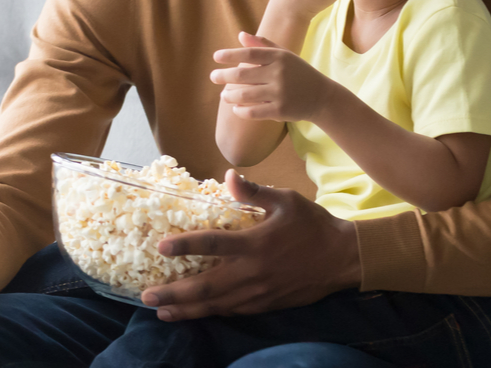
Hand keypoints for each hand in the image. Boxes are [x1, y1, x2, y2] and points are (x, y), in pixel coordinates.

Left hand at [139, 170, 359, 319]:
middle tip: (147, 297)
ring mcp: (258, 293)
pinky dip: (211, 313)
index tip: (160, 247)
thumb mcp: (285, 200)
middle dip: (174, 293)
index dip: (184, 246)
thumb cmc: (313, 225)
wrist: (343, 259)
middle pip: (205, 286)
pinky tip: (196, 314)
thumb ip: (254, 191)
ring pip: (216, 305)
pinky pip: (233, 311)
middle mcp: (252, 272)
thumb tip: (228, 175)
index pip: (211, 244)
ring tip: (162, 312)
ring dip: (186, 310)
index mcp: (255, 243)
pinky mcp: (265, 305)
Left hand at [212, 32, 344, 122]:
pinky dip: (241, 111)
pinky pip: (254, 112)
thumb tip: (240, 35)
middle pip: (243, 75)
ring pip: (245, 95)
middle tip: (213, 77)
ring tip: (223, 95)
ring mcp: (279, 93)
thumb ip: (263, 45)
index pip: (249, 54)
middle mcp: (279, 73)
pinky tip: (235, 108)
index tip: (216, 57)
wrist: (321, 96)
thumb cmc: (299, 73)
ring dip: (230, 95)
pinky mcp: (280, 110)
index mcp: (279, 57)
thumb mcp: (285, 55)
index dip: (230, 55)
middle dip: (224, 76)